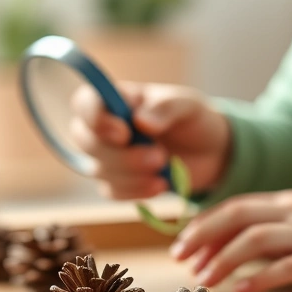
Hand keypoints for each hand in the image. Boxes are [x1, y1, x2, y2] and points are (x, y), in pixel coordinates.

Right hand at [69, 82, 231, 198]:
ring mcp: (107, 157)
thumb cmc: (190, 118)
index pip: (84, 104)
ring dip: (132, 174)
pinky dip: (136, 191)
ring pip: (99, 170)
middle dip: (120, 154)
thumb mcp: (186, 105)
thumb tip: (140, 122)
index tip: (124, 133)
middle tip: (159, 156)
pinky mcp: (117, 182)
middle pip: (85, 141)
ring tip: (165, 169)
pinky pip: (112, 191)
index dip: (95, 119)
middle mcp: (103, 128)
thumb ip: (164, 107)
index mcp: (114, 100)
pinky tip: (161, 184)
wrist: (208, 151)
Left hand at [171, 190, 291, 291]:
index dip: (204, 225)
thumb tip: (238, 245)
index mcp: (287, 202)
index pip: (234, 207)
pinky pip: (288, 266)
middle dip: (202, 237)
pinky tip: (243, 290)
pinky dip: (261, 277)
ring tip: (204, 280)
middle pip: (236, 217)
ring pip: (255, 240)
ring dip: (224, 259)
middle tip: (179, 261)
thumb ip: (278, 227)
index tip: (182, 247)